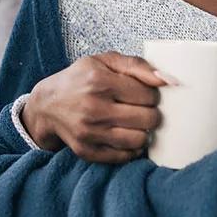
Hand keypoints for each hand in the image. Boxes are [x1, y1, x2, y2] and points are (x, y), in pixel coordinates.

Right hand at [22, 51, 174, 163]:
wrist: (47, 105)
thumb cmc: (81, 79)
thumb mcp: (105, 61)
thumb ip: (138, 65)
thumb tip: (169, 79)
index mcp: (100, 81)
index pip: (148, 95)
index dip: (153, 94)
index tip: (145, 93)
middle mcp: (94, 108)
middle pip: (148, 119)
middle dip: (152, 113)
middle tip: (143, 108)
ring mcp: (90, 132)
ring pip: (139, 140)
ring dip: (144, 132)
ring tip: (136, 122)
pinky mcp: (87, 151)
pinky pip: (124, 156)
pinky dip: (131, 147)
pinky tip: (126, 135)